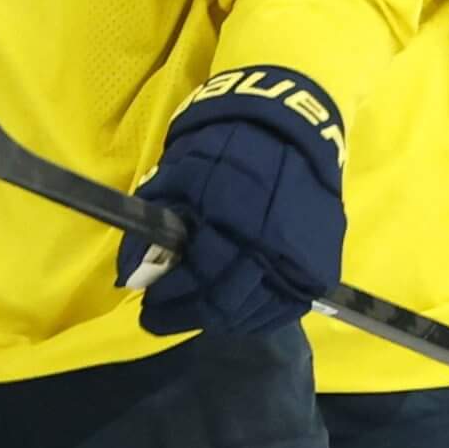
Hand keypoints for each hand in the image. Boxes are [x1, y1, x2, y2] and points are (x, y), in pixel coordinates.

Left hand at [114, 66, 345, 335]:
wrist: (288, 127)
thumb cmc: (223, 148)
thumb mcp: (178, 175)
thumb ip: (154, 226)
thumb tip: (130, 274)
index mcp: (228, 220)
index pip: (194, 278)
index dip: (166, 299)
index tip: (146, 308)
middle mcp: (267, 247)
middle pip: (222, 304)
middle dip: (184, 315)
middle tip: (160, 317)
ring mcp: (298, 262)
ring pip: (252, 313)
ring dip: (216, 320)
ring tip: (192, 314)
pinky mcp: (318, 269)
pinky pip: (281, 310)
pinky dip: (252, 318)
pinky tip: (230, 315)